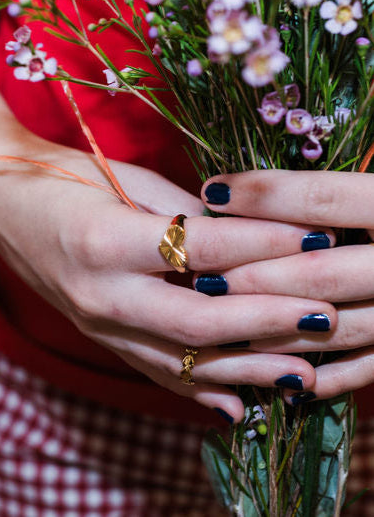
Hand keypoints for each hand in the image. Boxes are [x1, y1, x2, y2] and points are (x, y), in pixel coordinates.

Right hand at [0, 141, 337, 420]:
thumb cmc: (61, 177)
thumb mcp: (124, 180)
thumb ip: (184, 212)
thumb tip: (247, 234)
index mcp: (103, 239)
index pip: (201, 248)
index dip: (264, 244)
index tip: (316, 238)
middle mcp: (98, 292)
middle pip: (198, 320)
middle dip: (268, 319)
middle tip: (326, 315)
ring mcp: (95, 324)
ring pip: (180, 361)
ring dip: (246, 368)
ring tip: (304, 371)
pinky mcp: (97, 337)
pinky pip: (154, 372)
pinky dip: (198, 391)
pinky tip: (239, 404)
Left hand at [199, 169, 373, 404]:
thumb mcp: (368, 188)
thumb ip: (321, 192)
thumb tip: (239, 187)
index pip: (323, 199)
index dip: (263, 195)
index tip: (211, 193)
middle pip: (320, 273)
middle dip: (255, 276)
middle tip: (204, 275)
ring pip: (334, 326)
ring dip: (273, 328)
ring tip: (223, 322)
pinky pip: (365, 367)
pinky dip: (323, 375)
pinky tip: (280, 375)